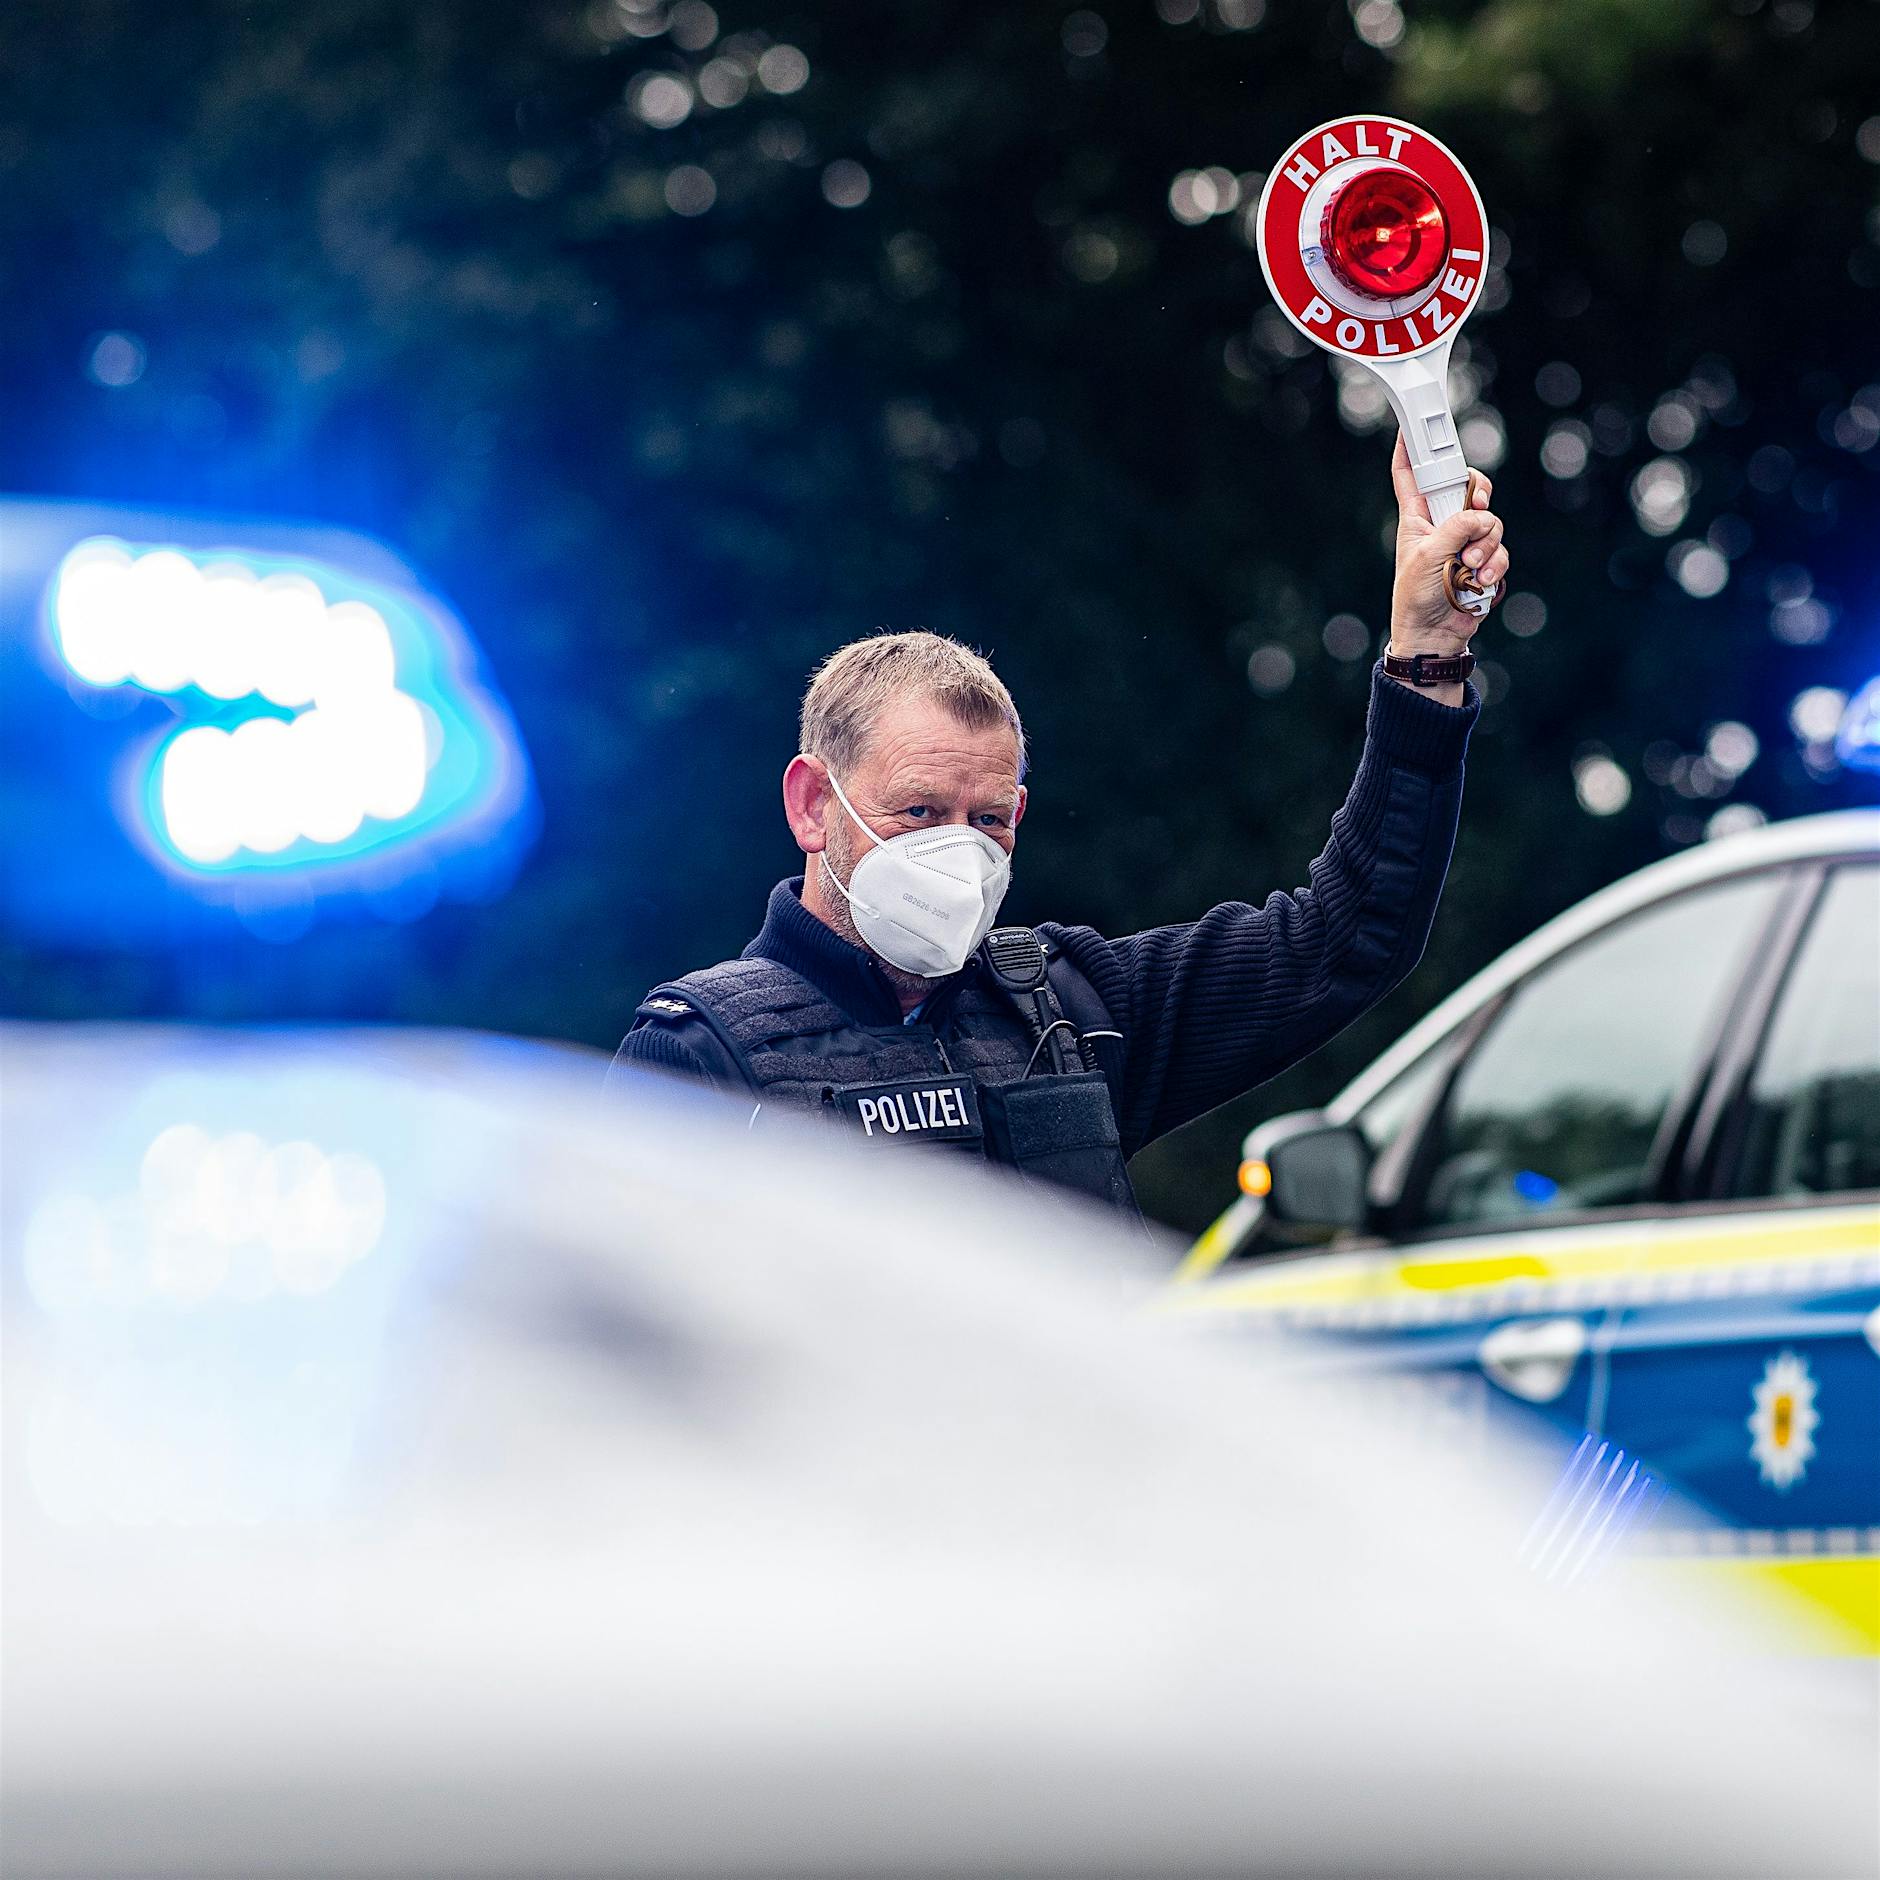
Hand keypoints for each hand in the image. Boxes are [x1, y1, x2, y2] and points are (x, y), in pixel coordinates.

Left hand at [1388, 430, 1508, 656]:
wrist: (1433, 636)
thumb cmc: (1417, 597)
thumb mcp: (1428, 556)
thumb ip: (1456, 527)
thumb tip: (1481, 516)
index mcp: (1417, 517)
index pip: (1410, 476)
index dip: (1409, 451)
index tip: (1409, 427)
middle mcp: (1442, 524)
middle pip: (1467, 488)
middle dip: (1478, 494)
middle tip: (1477, 504)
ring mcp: (1465, 543)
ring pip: (1491, 521)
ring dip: (1485, 544)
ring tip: (1470, 567)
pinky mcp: (1483, 562)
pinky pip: (1499, 550)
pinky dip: (1493, 565)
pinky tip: (1479, 582)